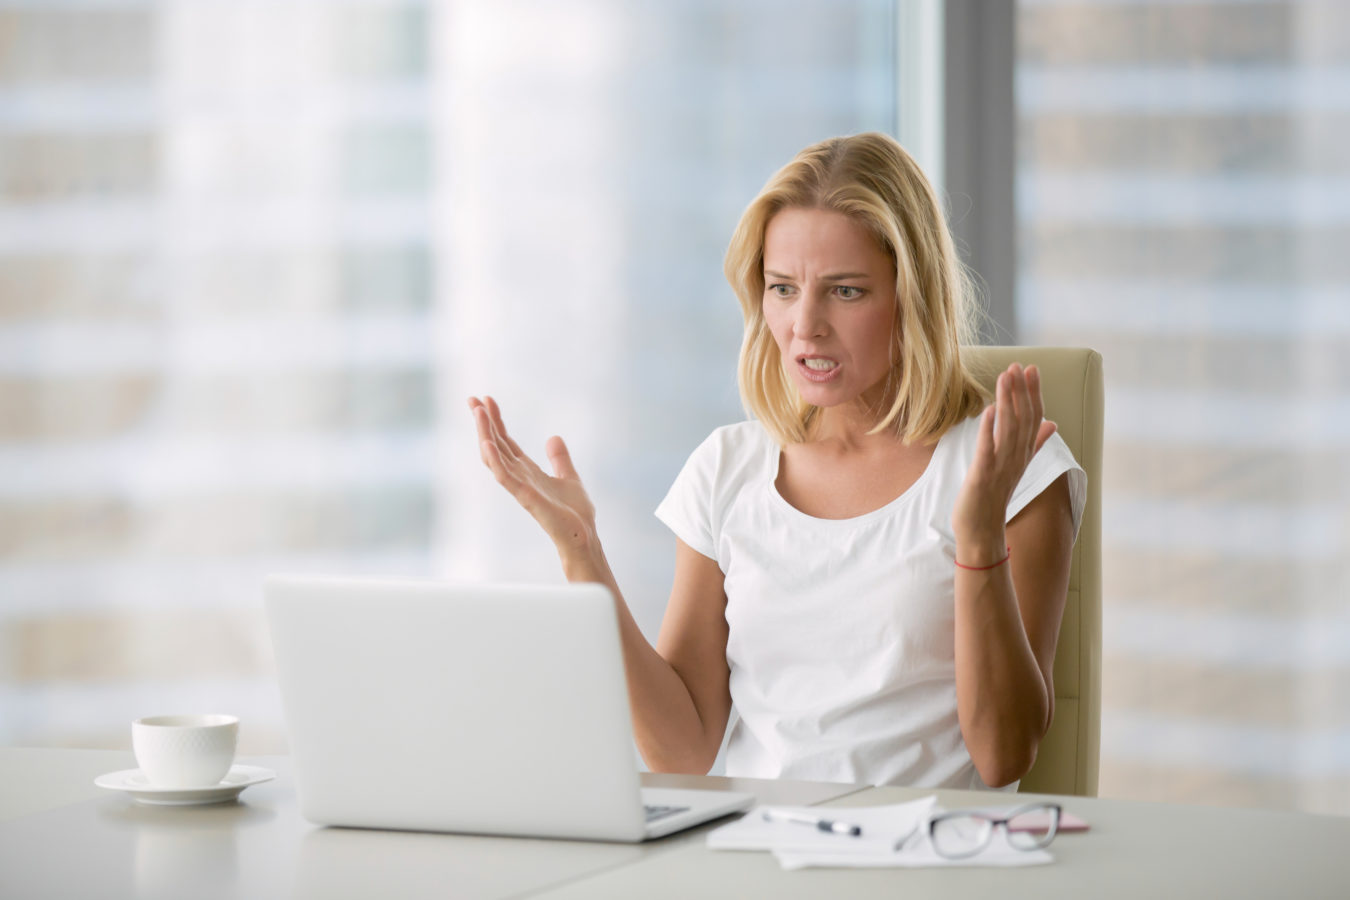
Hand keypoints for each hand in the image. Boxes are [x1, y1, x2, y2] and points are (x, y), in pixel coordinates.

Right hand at [468, 396, 598, 560]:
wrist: (583, 537)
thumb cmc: (575, 514)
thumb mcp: (570, 476)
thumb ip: (559, 458)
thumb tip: (553, 437)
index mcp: (527, 471)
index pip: (506, 441)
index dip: (496, 421)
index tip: (486, 399)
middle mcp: (519, 477)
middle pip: (495, 445)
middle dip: (483, 422)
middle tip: (471, 398)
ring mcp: (520, 487)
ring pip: (495, 457)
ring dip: (485, 434)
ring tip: (477, 412)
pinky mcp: (526, 498)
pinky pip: (505, 478)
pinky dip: (495, 460)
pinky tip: (487, 443)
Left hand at [952, 364, 1057, 560]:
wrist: (981, 530)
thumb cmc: (994, 497)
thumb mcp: (1017, 466)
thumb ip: (1035, 444)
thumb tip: (1052, 423)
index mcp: (1023, 455)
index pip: (1034, 418)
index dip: (1033, 393)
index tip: (1031, 369)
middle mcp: (1016, 459)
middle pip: (1024, 420)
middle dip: (1022, 391)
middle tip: (1019, 365)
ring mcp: (1000, 467)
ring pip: (1009, 429)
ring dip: (1008, 401)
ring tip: (1005, 376)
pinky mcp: (983, 476)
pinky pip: (988, 449)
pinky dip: (989, 428)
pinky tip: (989, 409)